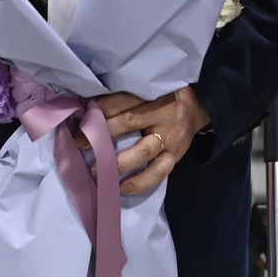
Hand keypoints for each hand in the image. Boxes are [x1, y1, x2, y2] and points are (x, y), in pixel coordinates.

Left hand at [81, 86, 210, 195]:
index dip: (102, 107)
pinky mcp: (176, 156)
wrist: (197, 106)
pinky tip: (122, 188)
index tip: (82, 114)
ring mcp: (170, 137)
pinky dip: (141, 182)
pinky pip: (159, 172)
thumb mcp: (148, 88)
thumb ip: (126, 95)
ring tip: (96, 170)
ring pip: (143, 150)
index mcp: (153, 93)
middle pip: (130, 121)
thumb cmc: (163, 96)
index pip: (124, 99)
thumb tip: (89, 104)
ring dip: (118, 161)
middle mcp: (162, 114)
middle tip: (80, 141)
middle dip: (103, 132)